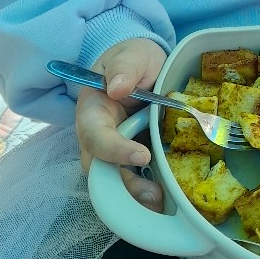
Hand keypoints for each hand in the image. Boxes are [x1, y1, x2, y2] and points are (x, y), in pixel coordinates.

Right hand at [75, 37, 167, 210]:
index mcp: (92, 111)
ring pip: (116, 181)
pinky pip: (134, 178)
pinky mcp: (132, 159)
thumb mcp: (131, 54)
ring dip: (136, 195)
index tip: (142, 155)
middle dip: (125, 186)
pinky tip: (167, 198)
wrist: (143, 66)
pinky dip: (147, 190)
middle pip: (102, 169)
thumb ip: (124, 67)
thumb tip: (117, 87)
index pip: (95, 136)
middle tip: (153, 196)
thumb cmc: (133, 59)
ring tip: (161, 203)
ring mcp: (114, 151)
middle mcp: (98, 137)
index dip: (115, 150)